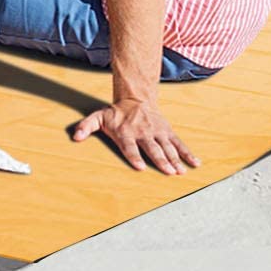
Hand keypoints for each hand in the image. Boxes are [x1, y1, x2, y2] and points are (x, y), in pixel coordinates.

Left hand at [73, 97, 200, 174]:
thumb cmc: (115, 113)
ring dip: (175, 160)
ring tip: (180, 171)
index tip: (141, 167)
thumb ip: (86, 126)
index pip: (130, 147)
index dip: (135, 157)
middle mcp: (143, 133)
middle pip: (152, 149)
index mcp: (126, 132)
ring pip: (167, 147)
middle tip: (168, 172)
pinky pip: (179, 143)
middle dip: (160, 161)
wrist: (135, 98)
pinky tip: (196, 163)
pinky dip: (188, 153)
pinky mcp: (167, 131)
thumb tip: (75, 137)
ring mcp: (157, 132)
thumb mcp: (98, 117)